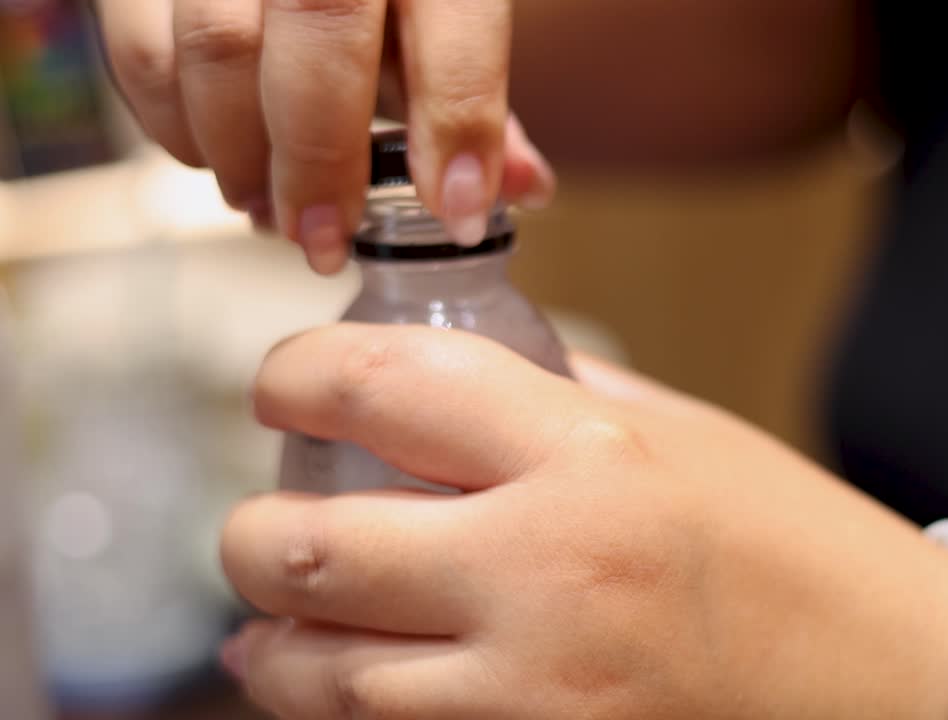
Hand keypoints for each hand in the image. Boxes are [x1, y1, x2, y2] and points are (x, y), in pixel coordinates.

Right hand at [96, 0, 554, 271]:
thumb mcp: (441, 17)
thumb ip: (474, 95)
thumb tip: (523, 189)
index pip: (453, 19)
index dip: (458, 123)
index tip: (457, 214)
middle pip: (317, 31)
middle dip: (321, 158)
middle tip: (325, 241)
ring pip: (216, 45)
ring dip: (242, 156)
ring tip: (272, 214)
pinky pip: (142, 53)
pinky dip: (176, 128)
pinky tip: (220, 161)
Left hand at [221, 324, 947, 718]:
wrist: (902, 689)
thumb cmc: (801, 554)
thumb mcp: (688, 440)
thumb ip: (560, 403)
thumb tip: (444, 385)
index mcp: (590, 457)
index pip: (380, 384)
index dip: (297, 373)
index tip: (284, 385)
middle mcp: (547, 573)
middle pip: (303, 547)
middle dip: (252, 533)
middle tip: (265, 522)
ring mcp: (533, 698)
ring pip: (313, 675)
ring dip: (275, 642)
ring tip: (279, 623)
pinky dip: (338, 713)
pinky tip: (349, 687)